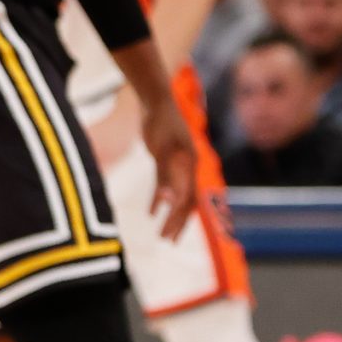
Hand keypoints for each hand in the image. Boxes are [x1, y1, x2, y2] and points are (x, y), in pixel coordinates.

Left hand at [142, 101, 197, 241]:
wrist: (156, 100)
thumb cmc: (160, 123)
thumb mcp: (160, 151)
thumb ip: (164, 176)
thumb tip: (167, 202)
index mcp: (190, 166)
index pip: (187, 199)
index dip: (179, 219)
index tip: (170, 237)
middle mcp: (188, 167)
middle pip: (186, 201)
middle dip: (177, 222)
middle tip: (167, 241)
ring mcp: (179, 164)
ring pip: (178, 194)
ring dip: (170, 214)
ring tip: (162, 233)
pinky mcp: (167, 160)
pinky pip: (166, 184)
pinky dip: (159, 198)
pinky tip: (151, 211)